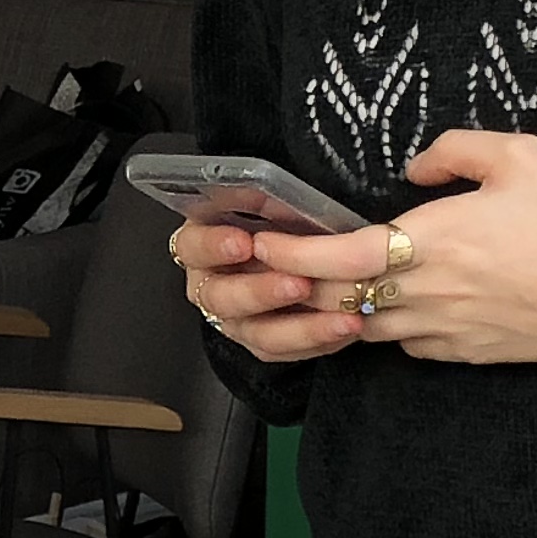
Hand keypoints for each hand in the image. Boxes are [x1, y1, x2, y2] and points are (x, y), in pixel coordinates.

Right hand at [172, 215, 365, 363]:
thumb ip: (264, 198)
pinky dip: (315, 341)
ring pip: (255, 333)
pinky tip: (345, 325)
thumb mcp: (275, 200)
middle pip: (220, 298)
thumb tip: (266, 186)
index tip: (243, 243)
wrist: (317, 254)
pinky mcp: (264, 341)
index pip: (191, 247)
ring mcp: (237, 318)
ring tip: (338, 315)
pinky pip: (283, 351)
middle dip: (259, 291)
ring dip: (297, 326)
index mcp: (204, 243)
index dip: (213, 247)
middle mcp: (214, 285)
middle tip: (297, 283)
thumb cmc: (288, 220)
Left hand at [247, 129, 536, 366]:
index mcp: (432, 241)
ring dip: (336, 311)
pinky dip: (384, 328)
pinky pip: (404, 345)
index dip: (290, 255)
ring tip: (319, 288)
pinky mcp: (464, 355)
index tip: (261, 244)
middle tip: (273, 269)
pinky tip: (389, 307)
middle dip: (297, 288)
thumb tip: (411, 168)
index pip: (337, 258)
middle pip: (334, 302)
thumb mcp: (520, 156)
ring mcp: (443, 331)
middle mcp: (427, 293)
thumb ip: (453, 149)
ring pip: (363, 329)